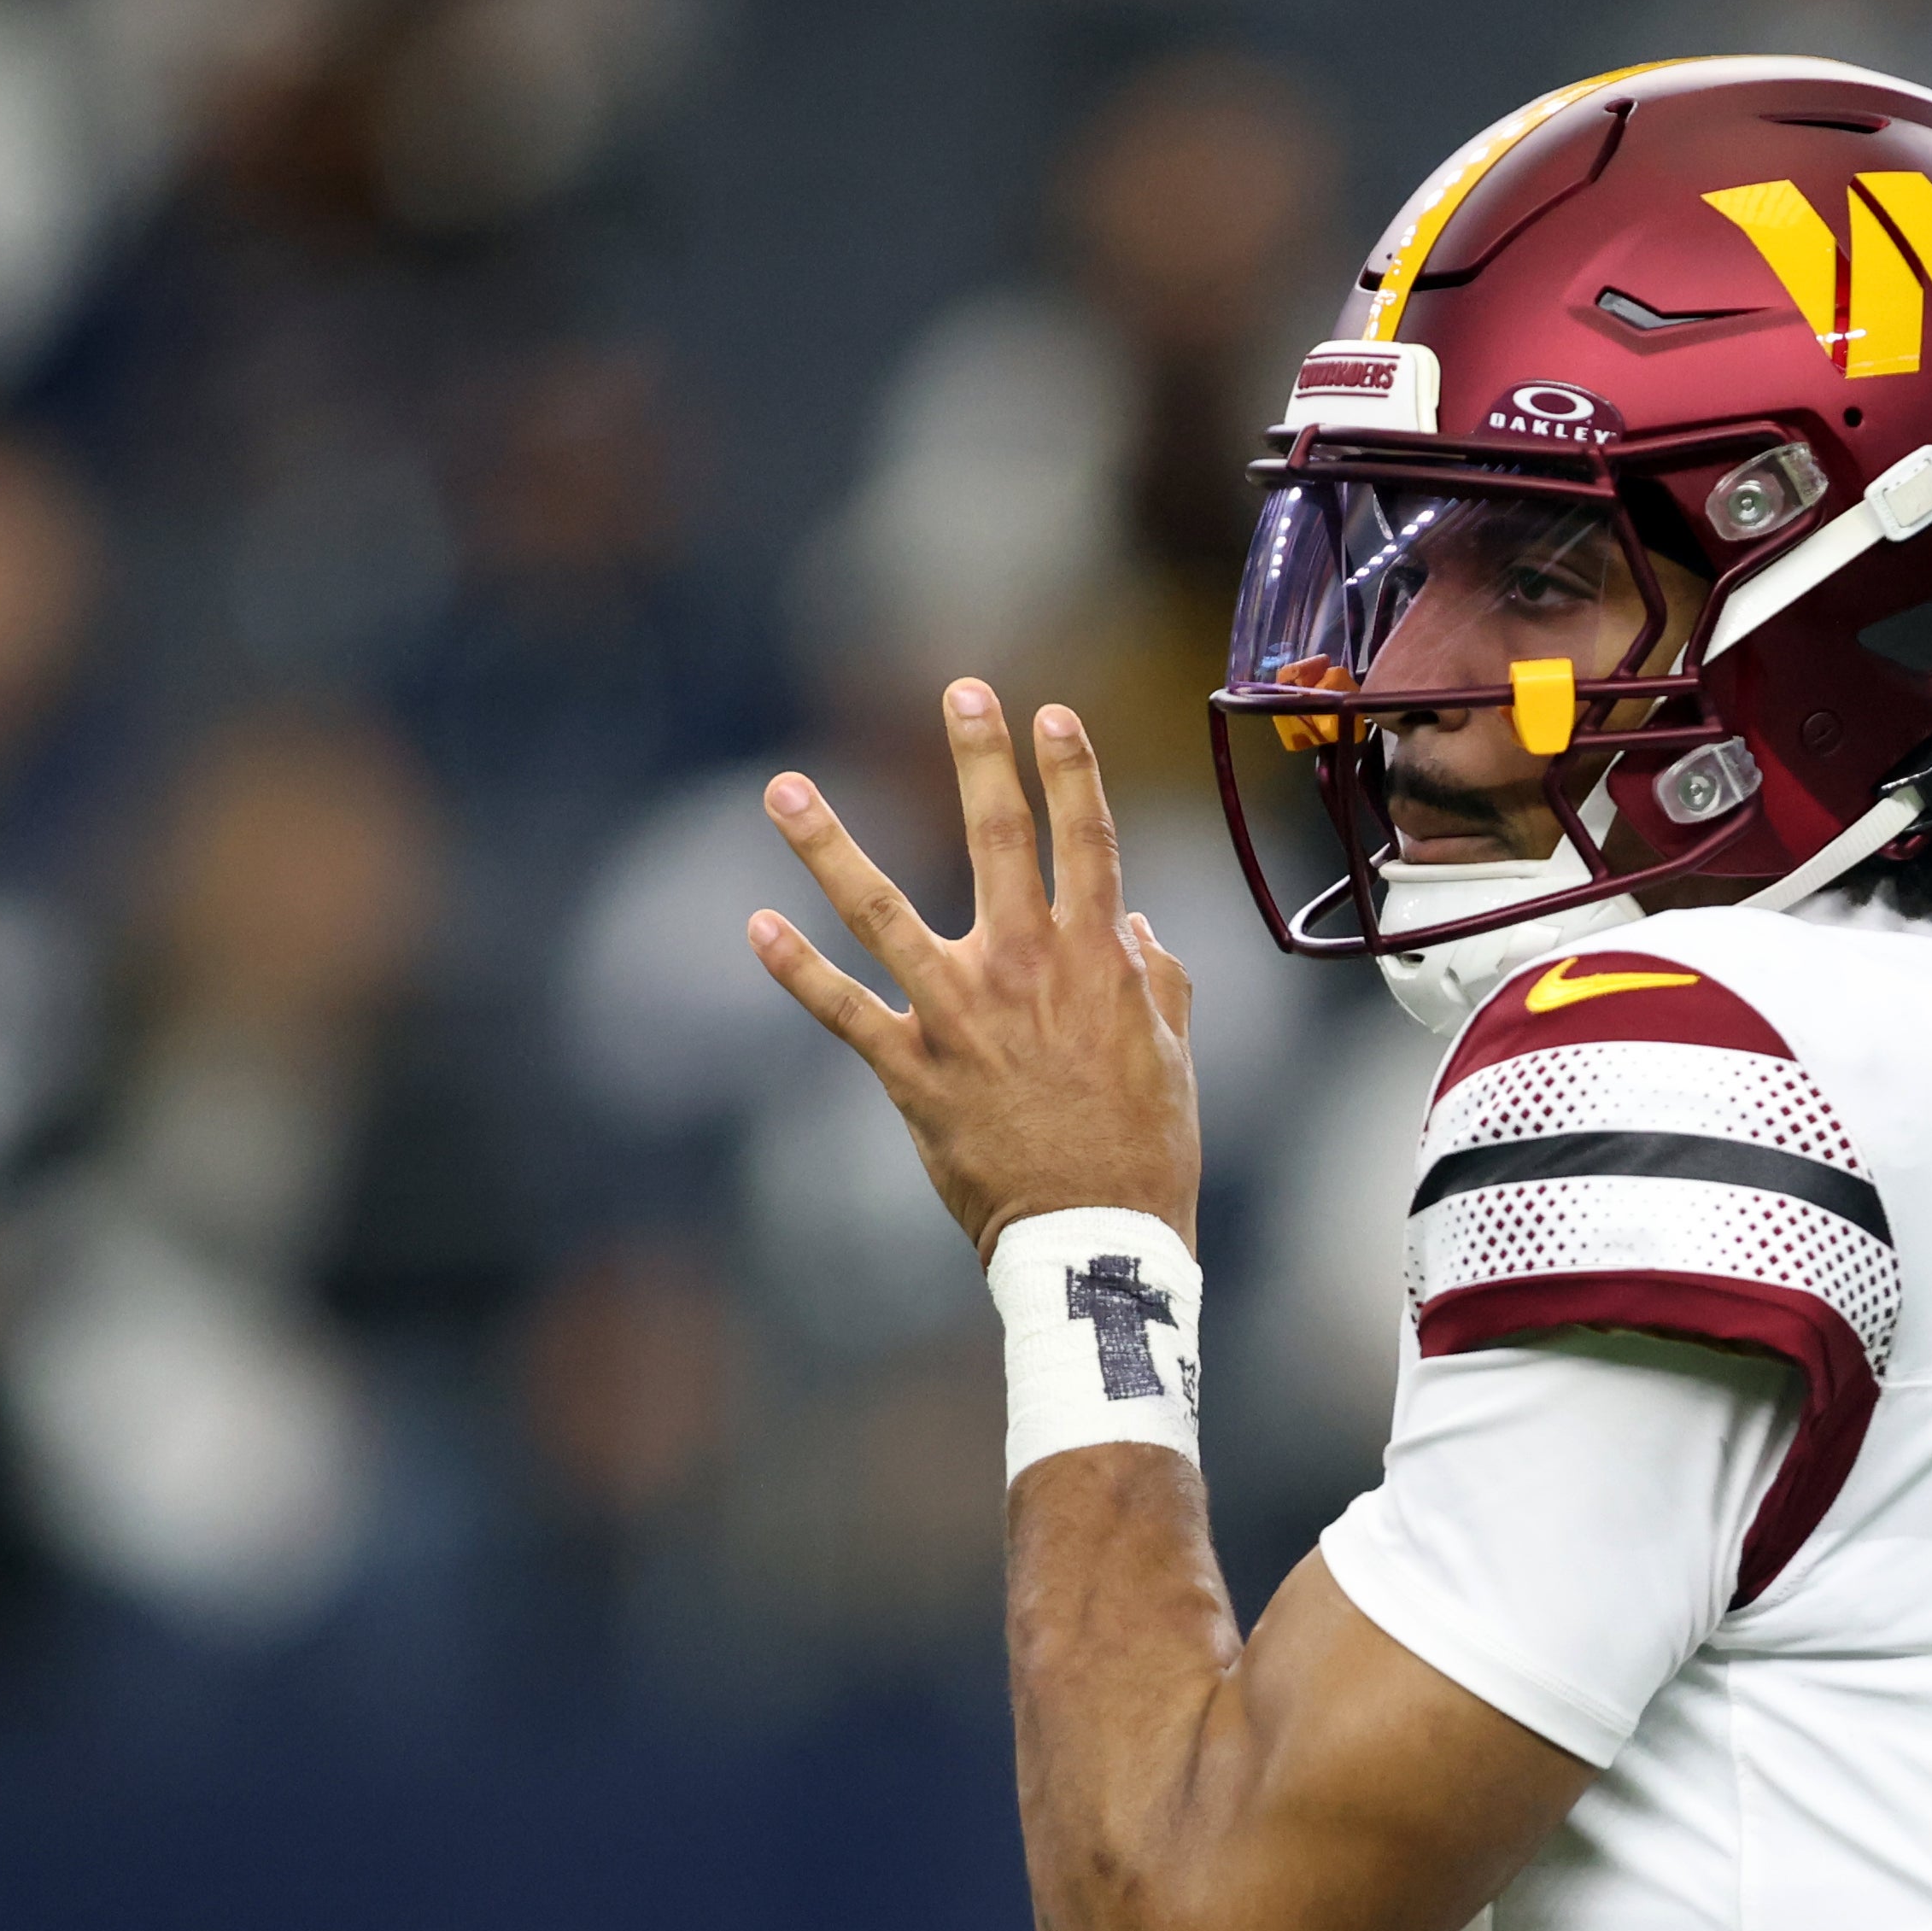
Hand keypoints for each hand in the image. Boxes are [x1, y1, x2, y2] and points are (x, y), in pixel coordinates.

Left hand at [751, 681, 1200, 1262]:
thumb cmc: (1146, 1150)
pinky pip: (841, 1010)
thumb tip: (1138, 928)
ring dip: (826, 844)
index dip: (1072, 771)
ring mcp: (959, 1014)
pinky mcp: (911, 1069)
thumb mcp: (1175, 1057)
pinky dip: (796, 969)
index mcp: (1099, 961)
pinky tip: (756, 928)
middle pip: (998, 837)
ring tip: (783, 787)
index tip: (1052, 713)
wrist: (1095, 1240)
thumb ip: (1159, 982)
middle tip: (962, 689)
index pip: (1088, 841)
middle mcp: (1026, 967)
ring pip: (880, 909)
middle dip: (981, 756)